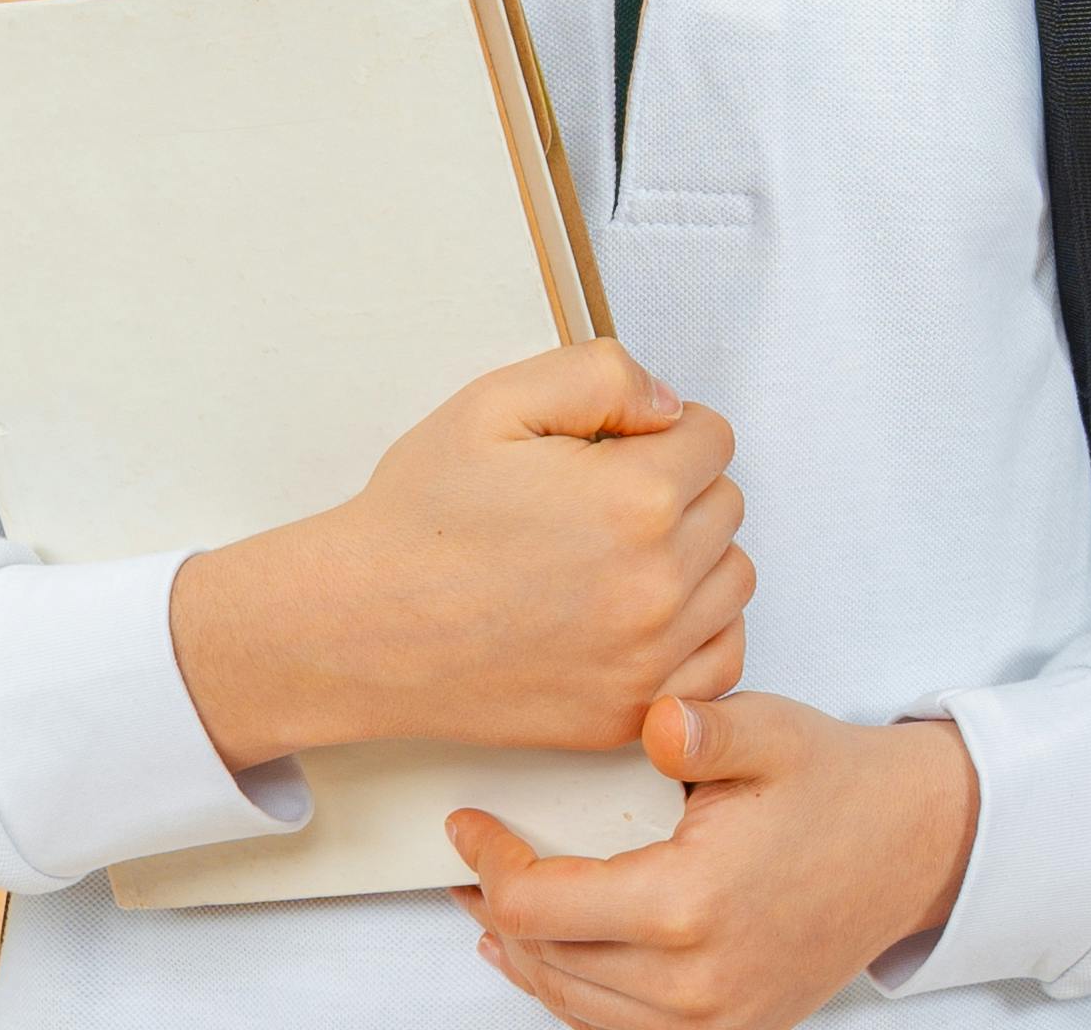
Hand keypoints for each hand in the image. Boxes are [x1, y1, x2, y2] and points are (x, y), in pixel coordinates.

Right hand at [167, 341, 753, 770]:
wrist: (358, 627)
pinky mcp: (625, 714)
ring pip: (732, 581)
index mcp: (638, 498)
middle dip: (679, 487)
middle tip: (601, 500)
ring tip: (617, 553)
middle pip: (727, 505)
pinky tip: (641, 613)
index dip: (660, 431)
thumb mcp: (497, 400)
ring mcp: (646, 660)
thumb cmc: (420, 518)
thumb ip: (604, 375)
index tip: (612, 448)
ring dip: (695, 557)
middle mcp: (656, 585)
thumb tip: (671, 405)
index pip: (714, 437)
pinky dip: (697, 635)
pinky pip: (719, 663)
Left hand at [455, 694, 982, 1029]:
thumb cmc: (838, 786)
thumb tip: (656, 720)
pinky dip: (576, 998)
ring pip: (575, 1006)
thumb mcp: (773, 731)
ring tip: (497, 912)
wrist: (917, 847)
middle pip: (547, 960)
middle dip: (496, 906)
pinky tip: (556, 961)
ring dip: (527, 959)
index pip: (540, 904)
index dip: (488, 863)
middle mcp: (696, 981)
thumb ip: (706, 726)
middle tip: (470, 862)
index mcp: (690, 904)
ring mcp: (715, 1022)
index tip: (469, 826)